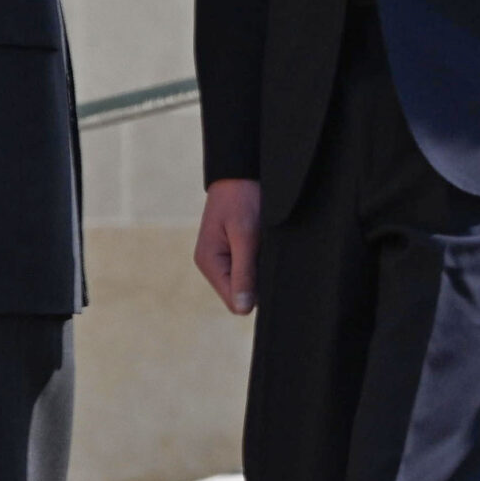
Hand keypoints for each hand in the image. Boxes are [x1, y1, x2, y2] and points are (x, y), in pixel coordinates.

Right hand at [195, 178, 261, 314]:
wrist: (242, 170)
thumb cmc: (242, 197)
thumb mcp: (245, 235)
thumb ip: (244, 272)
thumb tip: (243, 310)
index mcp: (209, 262)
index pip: (235, 301)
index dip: (256, 294)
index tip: (269, 273)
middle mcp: (213, 263)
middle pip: (242, 294)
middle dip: (259, 281)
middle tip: (269, 257)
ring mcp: (223, 257)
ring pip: (249, 282)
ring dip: (261, 270)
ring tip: (267, 247)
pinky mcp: (235, 250)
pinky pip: (251, 268)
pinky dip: (261, 260)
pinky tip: (266, 245)